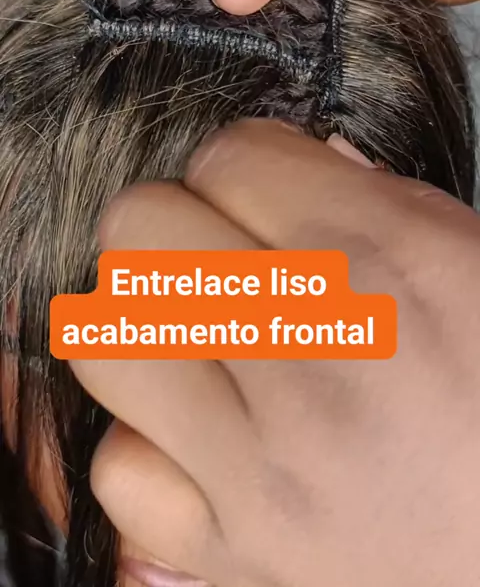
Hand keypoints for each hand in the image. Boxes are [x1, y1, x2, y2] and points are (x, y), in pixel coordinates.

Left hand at [71, 120, 479, 586]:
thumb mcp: (477, 266)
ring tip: (202, 338)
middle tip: (225, 257)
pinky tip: (204, 438)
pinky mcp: (233, 550)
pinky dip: (151, 445)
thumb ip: (384, 203)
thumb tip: (306, 165)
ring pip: (106, 336)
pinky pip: (122, 468)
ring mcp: (263, 463)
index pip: (227, 158)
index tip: (267, 192)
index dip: (247, 166)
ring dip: (147, 324)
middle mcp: (314, 356)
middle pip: (141, 228)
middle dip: (179, 226)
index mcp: (390, 267)